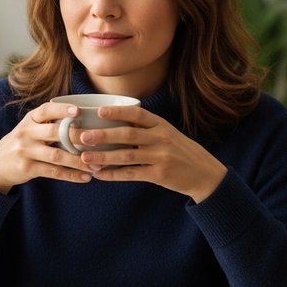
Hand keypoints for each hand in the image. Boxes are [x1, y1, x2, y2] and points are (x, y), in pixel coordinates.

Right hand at [0, 102, 93, 193]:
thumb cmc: (22, 143)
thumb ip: (49, 124)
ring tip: (97, 165)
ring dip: (78, 161)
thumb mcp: (29, 129)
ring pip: (57, 156)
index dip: (61, 109)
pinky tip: (86, 177)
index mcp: (29, 120)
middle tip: (97, 140)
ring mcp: (26, 151)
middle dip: (77, 136)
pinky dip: (71, 175)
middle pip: (54, 133)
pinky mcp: (27, 168)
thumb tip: (84, 122)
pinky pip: (53, 172)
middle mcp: (26, 133)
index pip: (45, 110)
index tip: (78, 110)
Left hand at [77, 105, 226, 202]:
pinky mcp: (159, 175)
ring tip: (85, 158)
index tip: (99, 111)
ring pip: (127, 156)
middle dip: (103, 135)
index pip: (137, 115)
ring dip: (104, 157)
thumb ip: (145, 128)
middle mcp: (161, 139)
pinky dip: (114, 175)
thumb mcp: (167, 133)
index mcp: (161, 125)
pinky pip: (132, 174)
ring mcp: (160, 157)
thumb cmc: (179, 150)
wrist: (204, 173)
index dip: (117, 112)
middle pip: (127, 135)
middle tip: (83, 136)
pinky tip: (99, 175)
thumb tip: (112, 121)